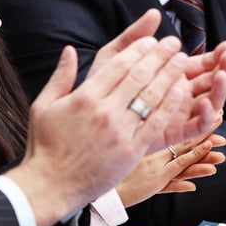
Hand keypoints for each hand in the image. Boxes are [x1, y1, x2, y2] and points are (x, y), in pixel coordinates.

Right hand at [6, 18, 191, 225]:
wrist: (50, 186)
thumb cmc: (45, 146)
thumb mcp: (43, 106)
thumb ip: (60, 76)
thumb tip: (69, 50)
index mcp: (84, 97)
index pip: (119, 64)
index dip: (139, 49)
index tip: (152, 40)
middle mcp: (104, 111)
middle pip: (139, 75)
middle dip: (160, 55)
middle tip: (174, 43)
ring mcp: (120, 131)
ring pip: (151, 96)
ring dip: (169, 75)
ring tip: (181, 61)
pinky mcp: (132, 151)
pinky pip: (156, 123)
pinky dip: (169, 105)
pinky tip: (180, 92)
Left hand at [87, 9, 225, 147]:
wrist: (89, 124)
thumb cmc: (102, 88)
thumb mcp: (117, 58)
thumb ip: (136, 36)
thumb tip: (154, 13)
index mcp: (173, 76)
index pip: (202, 65)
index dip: (216, 56)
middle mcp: (180, 95)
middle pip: (211, 82)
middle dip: (224, 68)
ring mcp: (180, 115)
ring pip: (210, 103)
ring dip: (220, 89)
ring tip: (221, 75)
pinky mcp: (175, 133)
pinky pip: (196, 127)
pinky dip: (205, 116)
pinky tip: (206, 103)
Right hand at [116, 116, 225, 206]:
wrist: (94, 176)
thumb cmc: (110, 158)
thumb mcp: (130, 141)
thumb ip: (142, 128)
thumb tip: (150, 108)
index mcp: (155, 144)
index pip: (182, 132)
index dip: (200, 125)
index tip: (217, 116)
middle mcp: (158, 156)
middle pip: (185, 146)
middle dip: (206, 142)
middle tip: (223, 138)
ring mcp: (156, 171)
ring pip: (181, 165)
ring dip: (200, 164)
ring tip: (217, 161)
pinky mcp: (151, 186)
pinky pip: (167, 186)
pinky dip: (179, 186)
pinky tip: (192, 187)